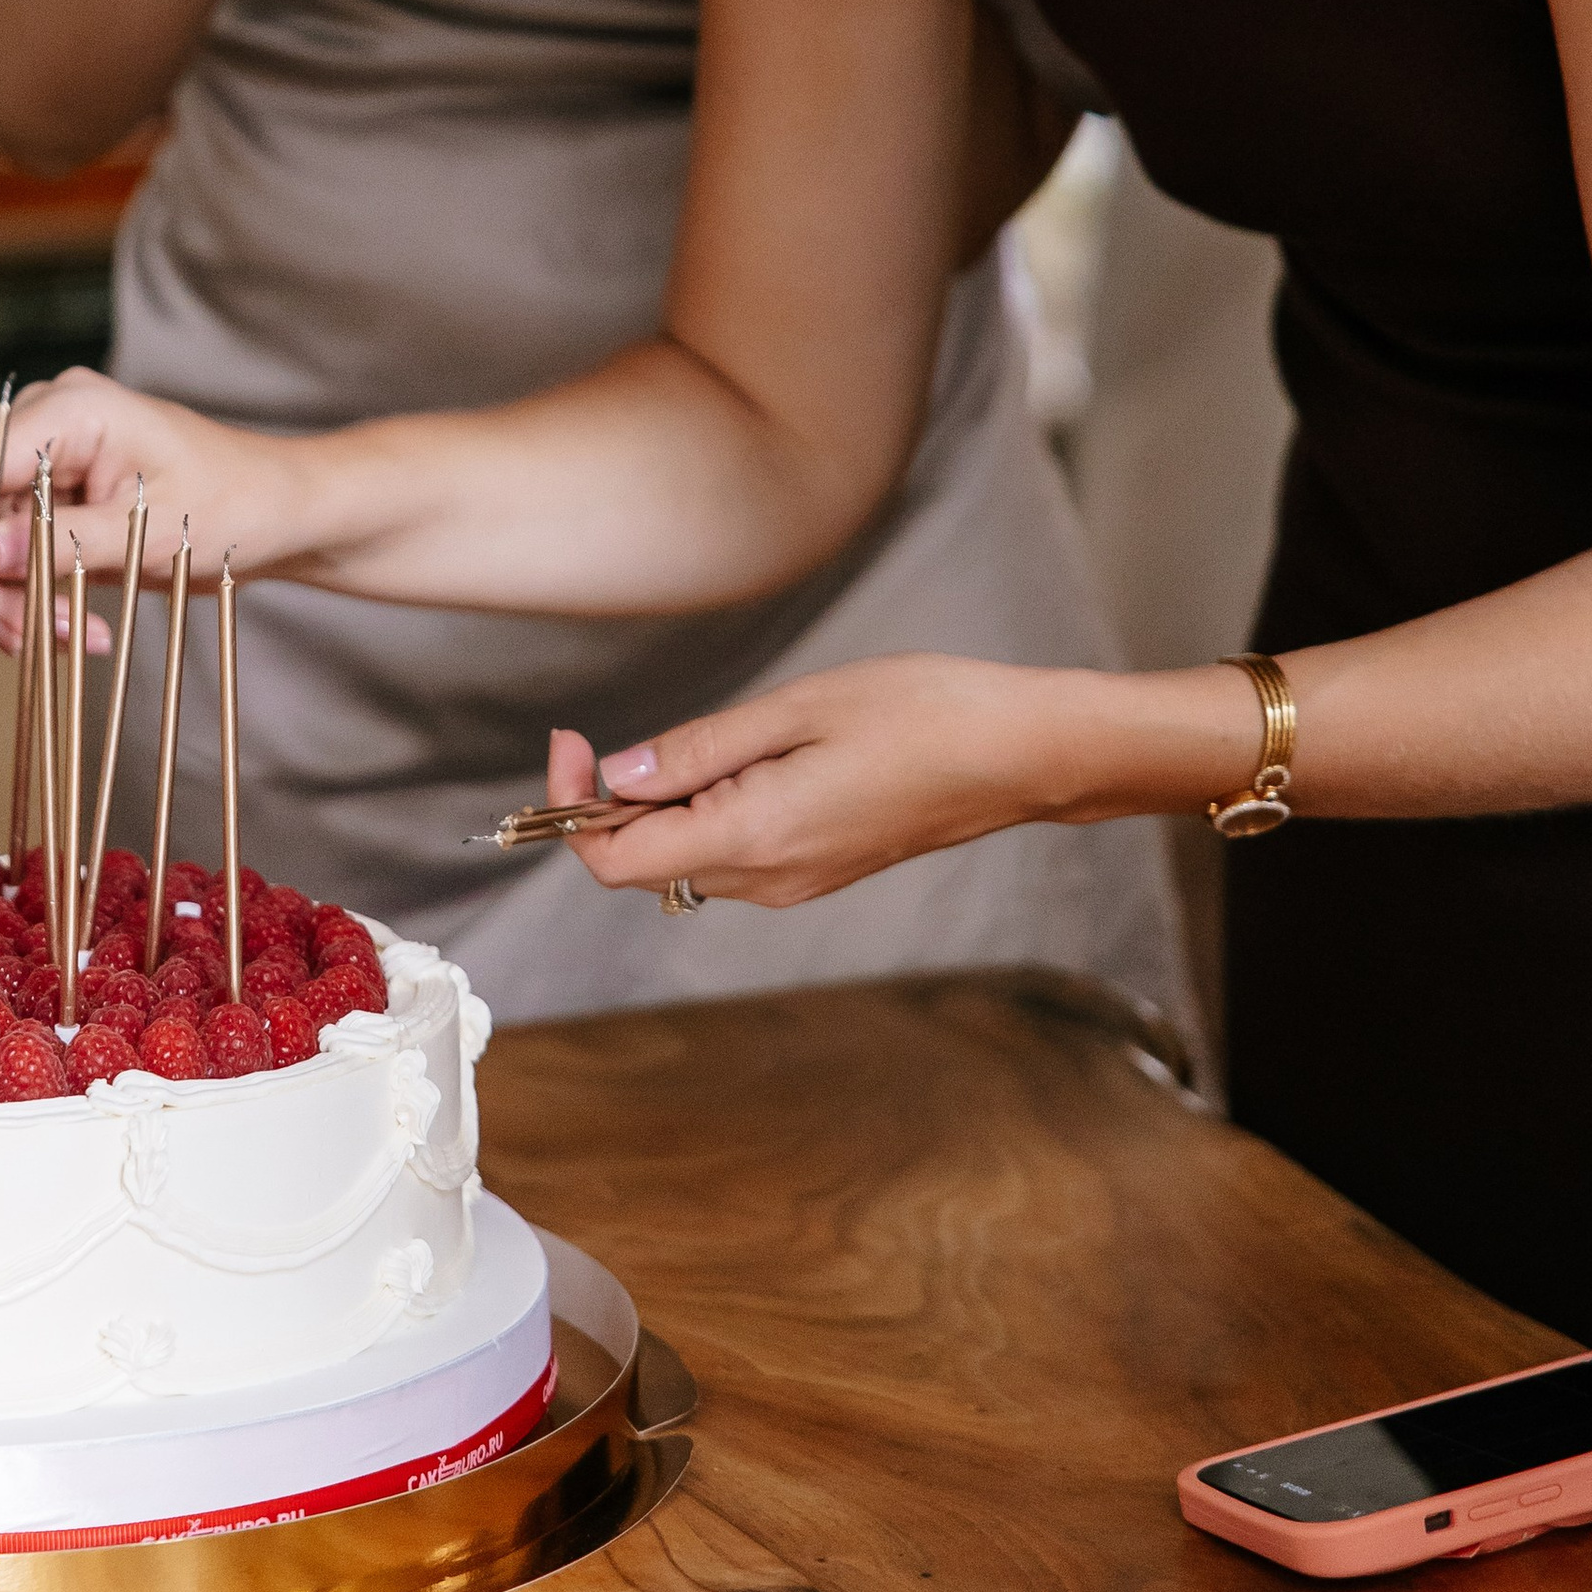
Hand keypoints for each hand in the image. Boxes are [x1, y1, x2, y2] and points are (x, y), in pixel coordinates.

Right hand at [0, 369, 313, 646]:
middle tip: (36, 635)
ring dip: (17, 597)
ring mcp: (50, 458)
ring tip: (76, 637)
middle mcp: (49, 422)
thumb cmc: (231, 504)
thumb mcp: (151, 532)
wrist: (275, 512)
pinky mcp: (57, 496)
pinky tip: (78, 627)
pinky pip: (15, 549)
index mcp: (72, 409)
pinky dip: (35, 593)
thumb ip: (66, 539)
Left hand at [544, 656, 1091, 909]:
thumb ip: (699, 749)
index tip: (572, 743)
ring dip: (664, 806)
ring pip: (685, 860)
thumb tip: (617, 775)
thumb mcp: (798, 709)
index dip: (571, 808)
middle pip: (643, 865)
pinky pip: (730, 853)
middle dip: (613, 802)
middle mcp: (767, 879)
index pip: (617, 861)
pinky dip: (707, 812)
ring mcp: (794, 883)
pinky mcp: (816, 870)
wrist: (1019, 755)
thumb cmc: (923, 715)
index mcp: (754, 839)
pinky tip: (743, 758)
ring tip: (707, 739)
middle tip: (620, 730)